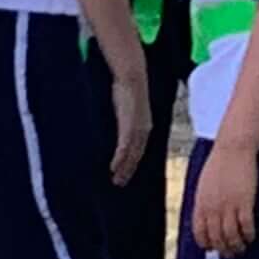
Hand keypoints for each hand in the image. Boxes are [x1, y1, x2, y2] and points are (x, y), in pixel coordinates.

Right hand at [107, 64, 151, 186]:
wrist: (131, 76)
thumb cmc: (126, 88)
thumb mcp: (127, 105)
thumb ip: (124, 117)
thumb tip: (116, 122)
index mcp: (144, 125)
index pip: (140, 149)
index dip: (133, 162)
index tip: (126, 172)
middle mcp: (144, 129)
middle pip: (137, 155)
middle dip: (129, 170)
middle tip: (120, 183)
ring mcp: (137, 129)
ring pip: (132, 155)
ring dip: (124, 169)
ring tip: (116, 180)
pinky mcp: (129, 126)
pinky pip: (125, 147)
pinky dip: (120, 159)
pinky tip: (113, 167)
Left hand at [192, 136, 258, 253]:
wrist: (232, 149)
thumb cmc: (219, 163)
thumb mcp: (204, 185)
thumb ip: (204, 201)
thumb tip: (207, 216)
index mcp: (201, 204)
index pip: (200, 233)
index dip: (206, 244)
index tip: (212, 248)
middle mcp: (213, 208)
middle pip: (217, 238)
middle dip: (224, 249)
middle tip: (230, 253)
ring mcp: (229, 206)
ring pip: (232, 236)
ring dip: (237, 245)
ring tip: (242, 248)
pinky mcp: (244, 202)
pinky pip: (246, 226)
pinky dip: (249, 234)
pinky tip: (251, 236)